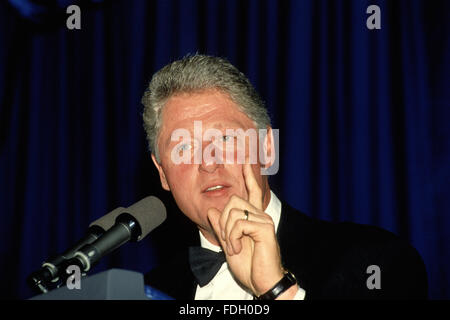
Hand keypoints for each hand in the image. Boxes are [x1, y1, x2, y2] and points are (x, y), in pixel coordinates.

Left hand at [207, 162, 290, 296]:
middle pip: (233, 201)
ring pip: (233, 212)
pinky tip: (238, 249)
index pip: (252, 191)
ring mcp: (264, 220)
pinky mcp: (265, 228)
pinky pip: (239, 224)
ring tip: (234, 247)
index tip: (246, 160)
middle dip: (223, 221)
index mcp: (254, 217)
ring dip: (227, 233)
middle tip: (228, 241)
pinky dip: (232, 238)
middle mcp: (261, 215)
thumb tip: (212, 210)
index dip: (248, 176)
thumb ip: (221, 227)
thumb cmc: (249, 265)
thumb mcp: (229, 244)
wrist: (262, 281)